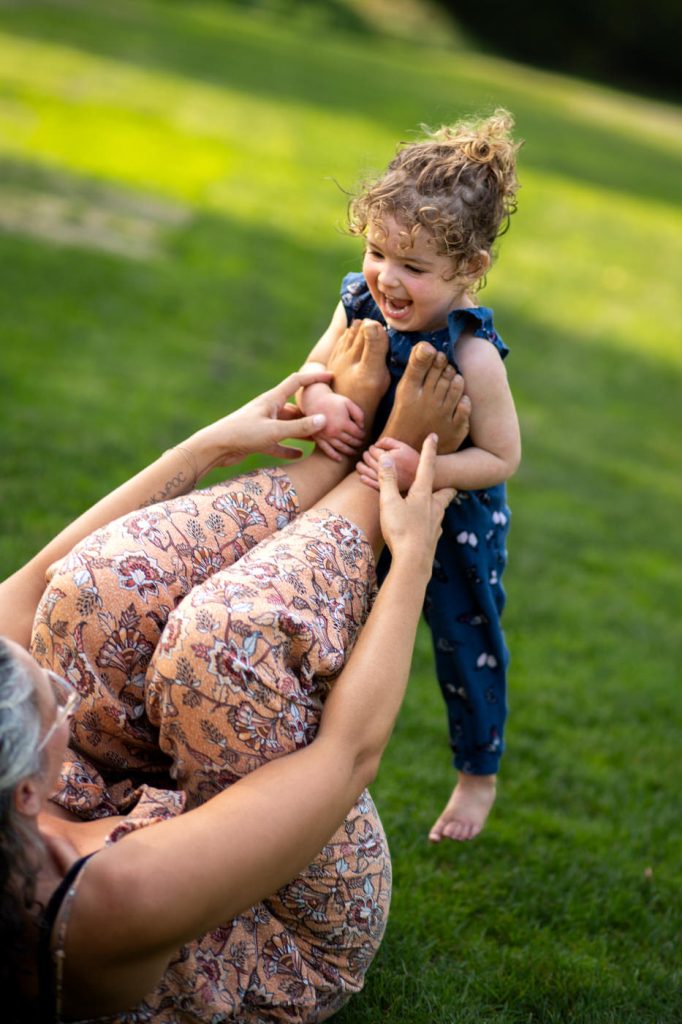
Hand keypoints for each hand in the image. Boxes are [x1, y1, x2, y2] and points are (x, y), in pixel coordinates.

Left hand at [182, 369, 332, 476]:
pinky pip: (279, 444)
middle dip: (313, 412)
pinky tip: (299, 454)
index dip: (314, 377)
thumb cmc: (241, 434)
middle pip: (296, 408)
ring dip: (304, 432)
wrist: (214, 448)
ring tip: (322, 438)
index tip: (330, 376)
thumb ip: (299, 427)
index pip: (297, 382)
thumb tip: (324, 420)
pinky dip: (289, 448)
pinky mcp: (258, 440)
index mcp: (272, 400)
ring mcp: (264, 425)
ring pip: (289, 427)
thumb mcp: (274, 430)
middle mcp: (269, 410)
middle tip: (333, 417)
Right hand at [300, 383, 364, 461]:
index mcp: (343, 423)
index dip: (362, 435)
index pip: (357, 433)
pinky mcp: (319, 439)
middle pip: (350, 441)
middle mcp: (335, 432)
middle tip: (361, 443)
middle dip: (357, 443)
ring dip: (349, 451)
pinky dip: (334, 456)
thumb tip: (362, 427)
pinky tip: (340, 459)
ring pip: (341, 448)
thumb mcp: (348, 403)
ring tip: (354, 451)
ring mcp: (326, 437)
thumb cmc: (333, 401)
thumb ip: (359, 414)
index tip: (363, 434)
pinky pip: (327, 450)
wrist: (314, 400)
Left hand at [356, 437, 419, 491]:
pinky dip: (365, 479)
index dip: (371, 448)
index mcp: (390, 457)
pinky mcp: (386, 489)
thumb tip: (375, 444)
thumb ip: (388, 441)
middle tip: (367, 454)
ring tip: (360, 464)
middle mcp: (386, 469)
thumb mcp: (403, 446)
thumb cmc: (412, 459)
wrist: (423, 477)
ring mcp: (385, 480)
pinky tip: (362, 476)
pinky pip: (371, 484)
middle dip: (366, 455)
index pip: (373, 451)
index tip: (373, 448)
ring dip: (361, 466)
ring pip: (367, 471)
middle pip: (368, 460)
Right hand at [378, 434, 455, 576]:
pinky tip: (424, 526)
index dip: (429, 450)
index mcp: (423, 494)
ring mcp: (436, 524)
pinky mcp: (432, 538)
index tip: (433, 436)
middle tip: (446, 480)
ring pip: (441, 509)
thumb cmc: (400, 530)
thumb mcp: (389, 502)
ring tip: (430, 502)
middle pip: (445, 491)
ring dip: (437, 503)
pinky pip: (434, 525)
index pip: (427, 466)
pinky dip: (430, 521)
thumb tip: (386, 458)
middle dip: (446, 483)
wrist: (413, 562)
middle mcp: (434, 507)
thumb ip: (387, 480)